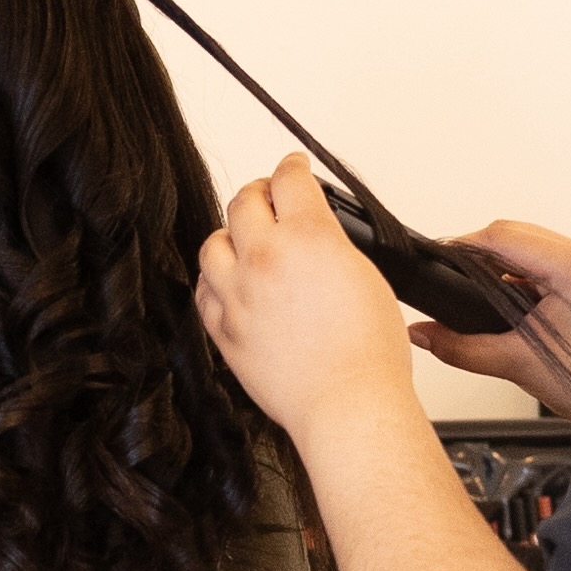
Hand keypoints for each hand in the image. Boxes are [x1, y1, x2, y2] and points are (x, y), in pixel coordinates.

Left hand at [197, 157, 429, 438]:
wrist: (347, 404)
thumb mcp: (366, 276)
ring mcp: (237, 294)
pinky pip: (203, 290)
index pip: (288, 178)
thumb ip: (331, 247)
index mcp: (308, 237)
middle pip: (244, 201)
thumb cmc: (367, 354)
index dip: (292, 166)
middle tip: (268, 196)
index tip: (293, 168)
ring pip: (213, 243)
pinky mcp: (222, 329)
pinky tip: (229, 281)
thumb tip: (315, 238)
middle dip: (259, 193)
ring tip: (244, 240)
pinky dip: (214, 279)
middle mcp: (264, 258)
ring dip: (230, 235)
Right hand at [408, 217, 570, 430]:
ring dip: (492, 261)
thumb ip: (462, 347)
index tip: (436, 263)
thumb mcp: (517, 365)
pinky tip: (495, 297)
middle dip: (473, 252)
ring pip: (521, 243)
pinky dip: (509, 272)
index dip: (462, 247)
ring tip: (468, 288)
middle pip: (509, 232)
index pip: (502, 236)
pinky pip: (534, 260)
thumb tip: (423, 334)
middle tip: (446, 278)